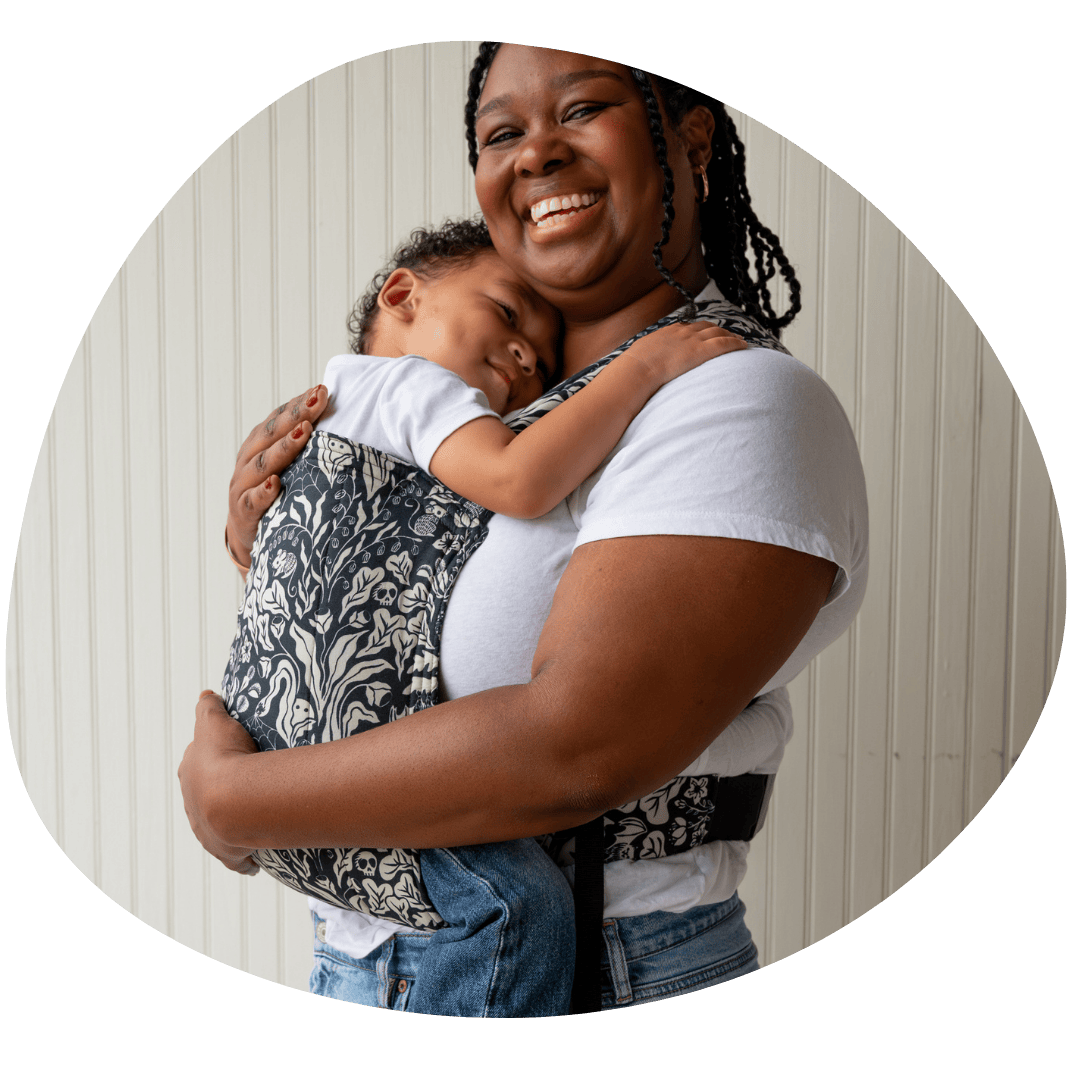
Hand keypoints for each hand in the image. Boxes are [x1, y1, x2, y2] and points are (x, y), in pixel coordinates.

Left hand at [177, 691, 260, 875]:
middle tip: (242, 790)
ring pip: (218, 829)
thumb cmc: (226, 757)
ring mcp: (209, 831)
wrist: (234, 800)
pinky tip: (253, 862)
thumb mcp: (214, 720)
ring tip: (251, 823)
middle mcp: (193, 805)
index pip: (195, 766)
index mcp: (190, 774)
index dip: (209, 762)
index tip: (225, 760)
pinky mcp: (227, 853)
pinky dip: (244, 860)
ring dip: (231, 827)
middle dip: (218, 796)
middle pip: (204, 799)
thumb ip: (208, 706)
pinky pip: (236, 859)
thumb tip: (206, 695)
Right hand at [226, 386, 328, 569]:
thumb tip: (346, 422)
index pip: (279, 418)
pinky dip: (263, 492)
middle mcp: (249, 460)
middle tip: (318, 399)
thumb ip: (308, 447)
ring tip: (303, 432)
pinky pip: (253, 502)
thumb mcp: (290, 467)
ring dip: (283, 447)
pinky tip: (275, 484)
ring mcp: (243, 486)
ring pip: (262, 464)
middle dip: (296, 416)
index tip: (322, 390)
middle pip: (272, 434)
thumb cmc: (277, 493)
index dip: (299, 404)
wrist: (249, 533)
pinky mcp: (243, 513)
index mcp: (260, 445)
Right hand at [623, 320, 745, 386]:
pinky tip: (744, 345)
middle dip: (717, 329)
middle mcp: (682, 332)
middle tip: (726, 334)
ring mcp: (693, 340)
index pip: (687, 327)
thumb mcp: (638, 358)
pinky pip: (724, 343)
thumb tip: (638, 368)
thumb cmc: (634, 369)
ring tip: (738, 340)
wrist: (637, 370)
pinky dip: (736, 343)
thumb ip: (644, 360)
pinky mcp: (702, 351)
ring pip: (718, 332)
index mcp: (667, 333)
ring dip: (730, 335)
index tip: (704, 334)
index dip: (698, 330)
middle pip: (706, 326)